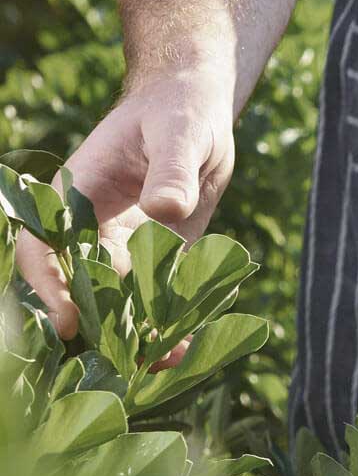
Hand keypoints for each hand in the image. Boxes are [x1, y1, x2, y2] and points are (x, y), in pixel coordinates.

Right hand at [15, 68, 235, 341]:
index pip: (42, 249)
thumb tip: (164, 208)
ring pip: (119, 301)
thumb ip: (170, 170)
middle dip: (97, 326)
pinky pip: (158, 297)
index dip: (49, 286)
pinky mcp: (162, 258)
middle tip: (123, 361)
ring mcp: (126, 248)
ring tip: (162, 362)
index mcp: (74, 197)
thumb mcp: (178, 133)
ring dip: (135, 334)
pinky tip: (184, 350)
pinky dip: (168, 324)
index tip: (70, 320)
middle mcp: (92, 230)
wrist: (197, 113)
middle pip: (79, 288)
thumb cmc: (176, 114)